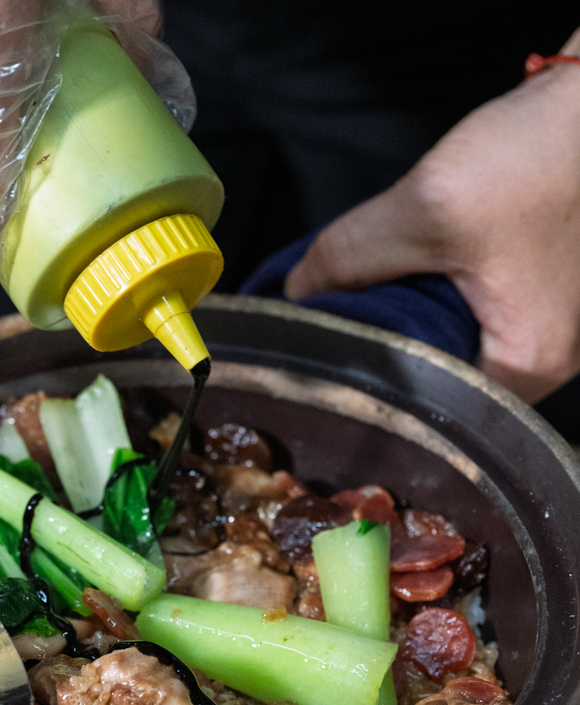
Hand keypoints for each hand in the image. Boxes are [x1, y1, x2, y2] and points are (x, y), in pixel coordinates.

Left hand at [286, 29, 579, 402]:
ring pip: (457, 350)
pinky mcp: (542, 302)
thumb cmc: (539, 155)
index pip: (431, 407)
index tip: (335, 355)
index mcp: (528, 365)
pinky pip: (477, 321)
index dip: (377, 382)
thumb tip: (296, 293)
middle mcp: (548, 365)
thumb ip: (351, 256)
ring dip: (414, 326)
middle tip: (347, 325)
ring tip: (381, 295)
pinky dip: (440, 305)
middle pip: (444, 383)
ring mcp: (551, 334)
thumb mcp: (427, 207)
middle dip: (392, 353)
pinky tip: (416, 277)